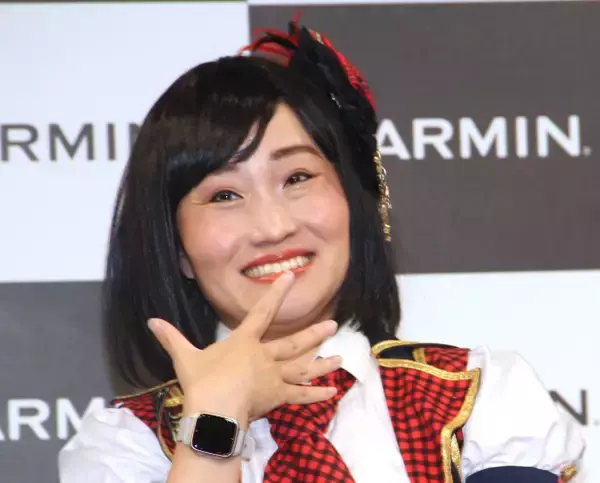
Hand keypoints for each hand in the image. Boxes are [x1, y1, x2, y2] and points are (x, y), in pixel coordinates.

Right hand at [148, 271, 340, 425]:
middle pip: (294, 343)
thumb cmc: (201, 381)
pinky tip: (333, 392)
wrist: (214, 410)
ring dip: (322, 363)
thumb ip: (172, 338)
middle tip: (334, 324)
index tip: (290, 277)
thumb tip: (151, 322)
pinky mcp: (277, 396)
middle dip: (314, 333)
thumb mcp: (185, 357)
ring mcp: (274, 376)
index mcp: (245, 341)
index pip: (262, 312)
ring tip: (340, 357)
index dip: (276, 293)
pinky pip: (301, 396)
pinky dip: (317, 395)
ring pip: (303, 368)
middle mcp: (264, 356)